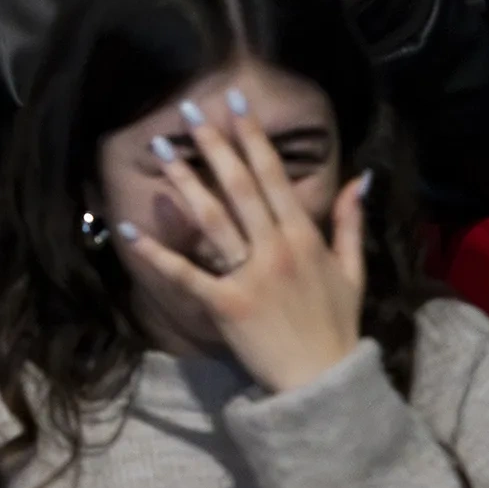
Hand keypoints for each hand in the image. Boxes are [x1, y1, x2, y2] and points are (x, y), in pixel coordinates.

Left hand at [116, 87, 368, 393]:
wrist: (324, 384)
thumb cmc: (336, 326)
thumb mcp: (353, 270)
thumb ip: (349, 222)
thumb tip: (360, 178)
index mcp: (303, 237)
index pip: (274, 176)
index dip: (252, 137)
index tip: (234, 102)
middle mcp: (275, 248)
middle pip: (238, 186)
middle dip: (213, 144)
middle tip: (188, 110)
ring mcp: (249, 275)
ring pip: (211, 218)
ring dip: (183, 180)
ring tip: (160, 149)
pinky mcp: (224, 305)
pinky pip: (185, 273)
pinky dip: (156, 251)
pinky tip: (128, 227)